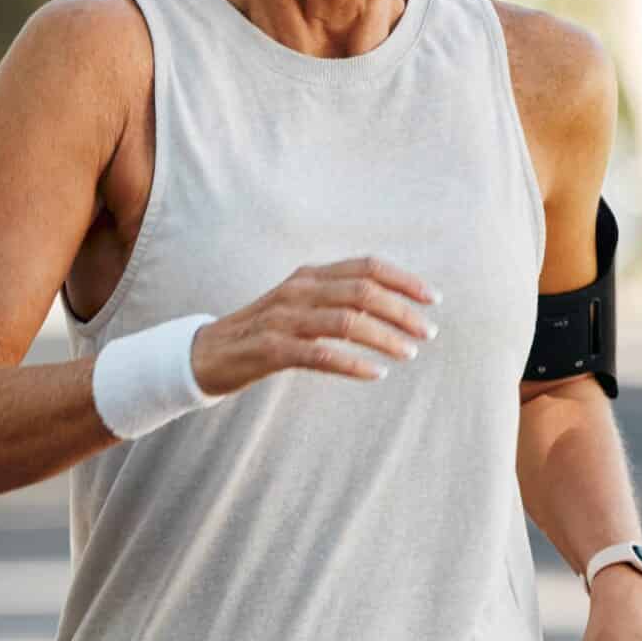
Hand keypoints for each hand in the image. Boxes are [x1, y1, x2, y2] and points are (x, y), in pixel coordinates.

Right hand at [189, 257, 437, 396]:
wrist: (207, 353)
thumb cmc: (263, 331)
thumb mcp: (299, 304)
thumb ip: (336, 298)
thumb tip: (389, 304)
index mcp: (309, 275)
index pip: (366, 267)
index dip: (404, 280)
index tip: (433, 299)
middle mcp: (298, 291)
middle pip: (363, 292)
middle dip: (402, 311)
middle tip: (428, 332)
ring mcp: (283, 319)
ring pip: (347, 322)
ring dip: (384, 338)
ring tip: (408, 352)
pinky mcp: (272, 349)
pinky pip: (321, 355)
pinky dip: (353, 364)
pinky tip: (375, 373)